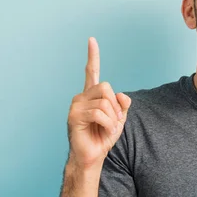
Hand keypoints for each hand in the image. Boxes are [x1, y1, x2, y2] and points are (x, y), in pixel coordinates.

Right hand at [66, 37, 131, 168]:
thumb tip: (121, 95)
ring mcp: (76, 105)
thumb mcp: (119, 118)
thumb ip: (122, 104)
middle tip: (113, 120)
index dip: (92, 55)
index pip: (91, 71)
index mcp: (91, 95)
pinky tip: (103, 131)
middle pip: (106, 87)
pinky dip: (108, 123)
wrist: (93, 157)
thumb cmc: (103, 137)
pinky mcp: (74, 116)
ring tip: (106, 128)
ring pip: (104, 101)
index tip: (92, 40)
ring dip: (112, 117)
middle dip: (115, 105)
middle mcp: (81, 97)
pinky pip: (99, 113)